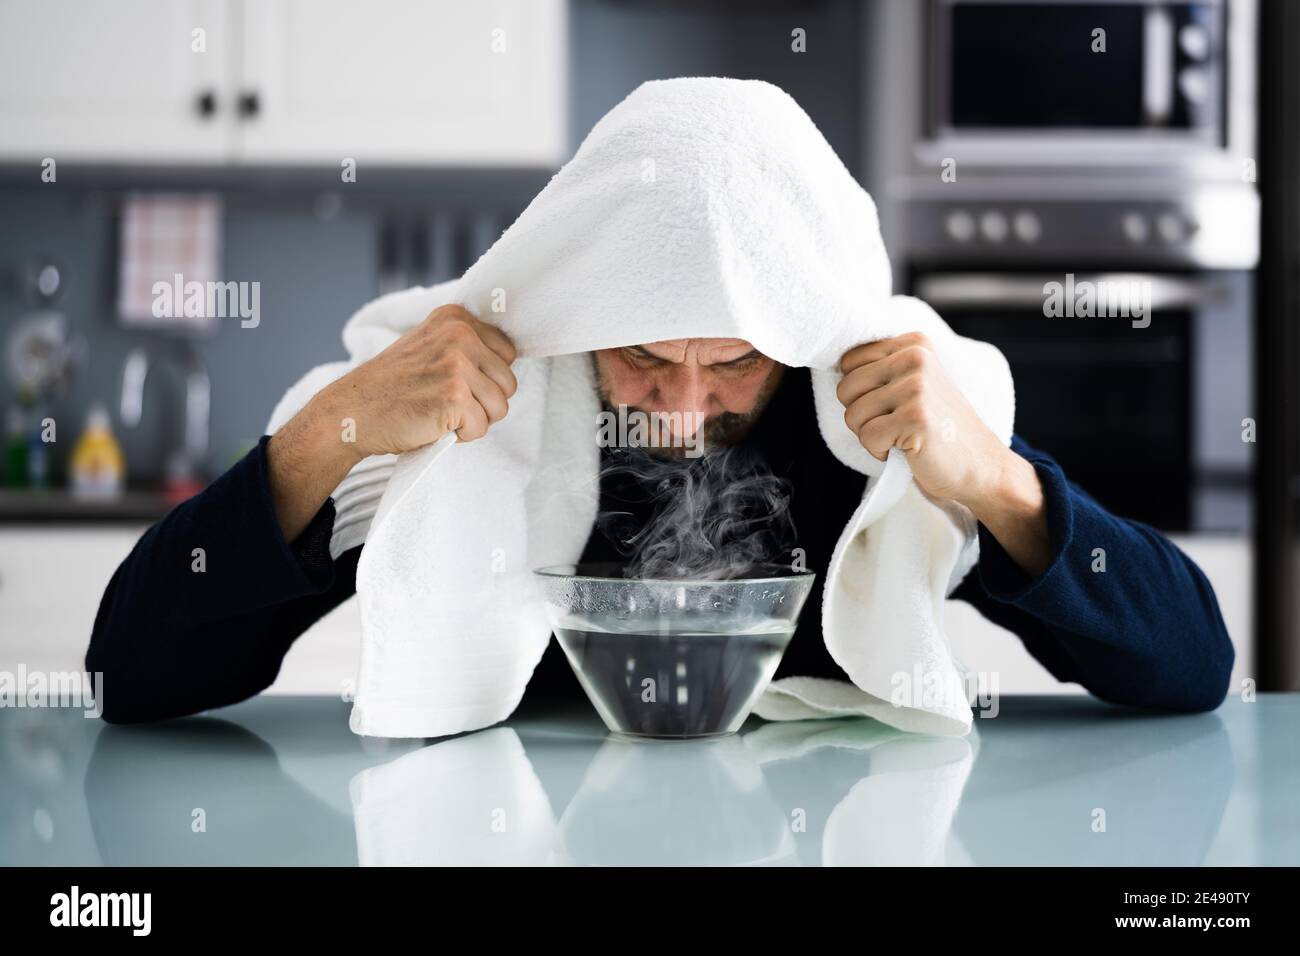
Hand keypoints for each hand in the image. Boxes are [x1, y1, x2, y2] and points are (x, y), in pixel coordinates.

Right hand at [267, 304, 515, 541]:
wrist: (351, 412)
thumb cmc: (392, 387)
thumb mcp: (428, 345)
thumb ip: (465, 344)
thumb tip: (509, 356)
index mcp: (456, 318)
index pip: (508, 353)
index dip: (486, 378)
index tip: (454, 382)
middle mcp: (459, 334)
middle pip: (509, 383)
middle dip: (484, 402)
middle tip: (445, 402)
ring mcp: (457, 365)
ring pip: (500, 408)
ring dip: (473, 420)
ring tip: (439, 412)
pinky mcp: (454, 397)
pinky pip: (481, 428)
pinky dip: (461, 436)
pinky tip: (433, 424)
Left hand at [837, 332, 1003, 504]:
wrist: (981, 466)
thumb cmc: (939, 429)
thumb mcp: (915, 383)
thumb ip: (881, 369)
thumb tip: (834, 366)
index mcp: (913, 344)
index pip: (848, 361)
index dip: (860, 392)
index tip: (891, 404)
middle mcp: (916, 358)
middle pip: (845, 388)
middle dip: (862, 416)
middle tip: (896, 424)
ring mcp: (917, 386)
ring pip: (852, 415)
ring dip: (872, 435)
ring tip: (904, 436)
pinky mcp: (915, 417)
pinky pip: (867, 437)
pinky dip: (880, 451)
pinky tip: (908, 449)